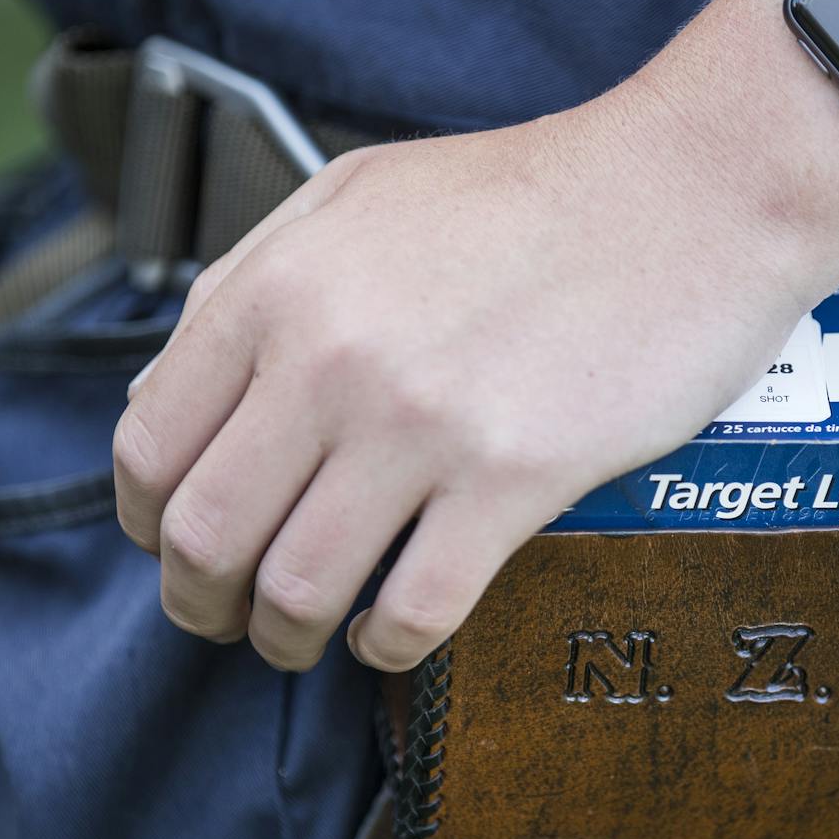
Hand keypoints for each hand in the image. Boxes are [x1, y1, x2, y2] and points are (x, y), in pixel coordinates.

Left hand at [113, 0, 838, 671]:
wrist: (689, 193)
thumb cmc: (533, 193)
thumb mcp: (359, 194)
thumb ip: (252, 278)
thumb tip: (171, 392)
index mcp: (280, 287)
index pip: (152, 444)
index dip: (148, 519)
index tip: (178, 541)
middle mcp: (331, 360)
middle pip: (207, 537)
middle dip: (200, 601)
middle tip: (229, 614)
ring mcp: (422, 425)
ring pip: (297, 590)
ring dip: (283, 637)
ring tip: (306, 635)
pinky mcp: (515, 478)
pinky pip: (414, 611)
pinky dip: (386, 645)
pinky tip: (392, 631)